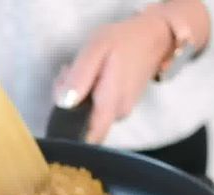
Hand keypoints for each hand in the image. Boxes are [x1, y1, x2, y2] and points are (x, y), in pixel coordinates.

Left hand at [55, 0, 209, 143]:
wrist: (153, 35)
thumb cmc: (123, 41)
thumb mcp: (95, 50)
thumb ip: (79, 78)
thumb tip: (63, 104)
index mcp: (109, 106)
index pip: (86, 140)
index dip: (68, 130)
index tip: (60, 107)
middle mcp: (116, 115)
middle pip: (82, 122)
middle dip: (68, 102)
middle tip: (67, 74)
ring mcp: (121, 111)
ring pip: (88, 113)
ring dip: (77, 94)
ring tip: (79, 69)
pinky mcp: (121, 104)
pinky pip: (97, 105)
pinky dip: (88, 92)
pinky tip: (89, 74)